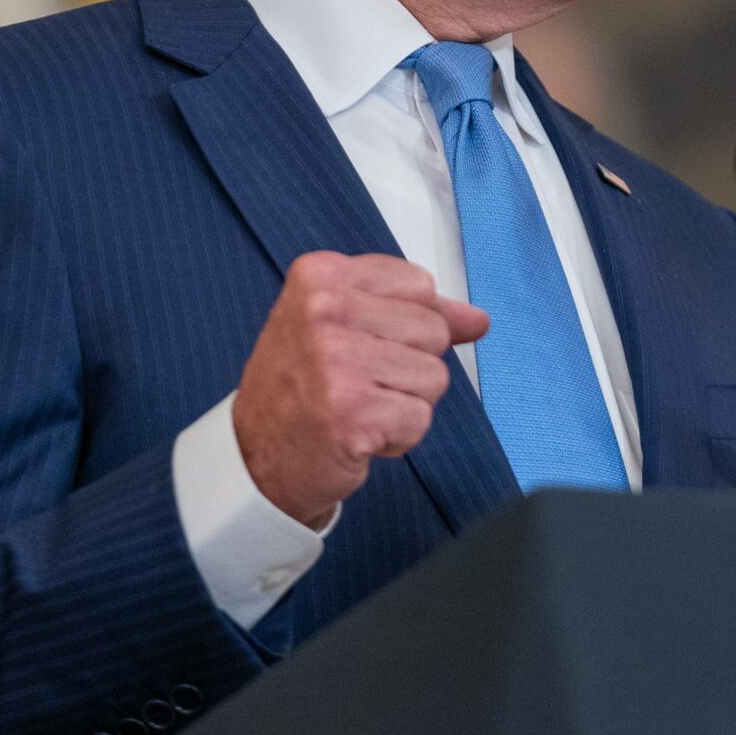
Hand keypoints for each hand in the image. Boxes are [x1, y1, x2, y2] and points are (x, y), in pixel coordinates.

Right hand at [233, 252, 489, 526]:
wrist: (258, 459)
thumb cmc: (303, 387)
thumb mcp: (344, 328)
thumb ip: (413, 314)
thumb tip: (478, 319)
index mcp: (321, 275)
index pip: (418, 284)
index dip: (406, 324)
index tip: (362, 344)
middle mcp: (324, 310)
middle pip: (433, 330)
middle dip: (409, 365)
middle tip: (357, 382)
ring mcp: (336, 360)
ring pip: (434, 376)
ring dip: (406, 403)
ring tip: (359, 408)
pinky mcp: (352, 410)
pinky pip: (421, 419)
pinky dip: (398, 437)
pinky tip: (359, 434)